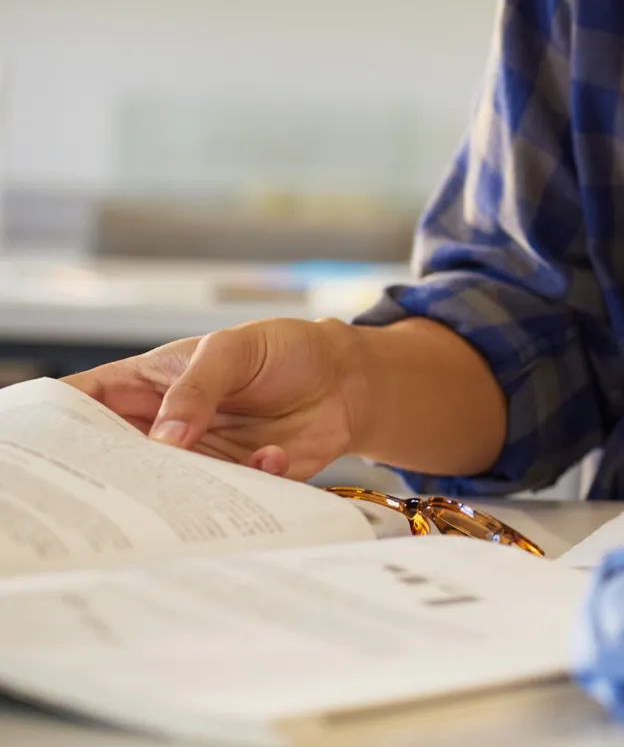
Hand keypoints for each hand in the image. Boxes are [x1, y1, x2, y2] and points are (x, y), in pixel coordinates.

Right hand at [64, 317, 368, 479]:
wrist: (346, 379)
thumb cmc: (285, 350)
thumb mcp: (235, 348)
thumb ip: (197, 386)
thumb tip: (164, 437)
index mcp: (148, 385)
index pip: (85, 404)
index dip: (59, 426)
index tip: (51, 453)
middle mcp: (164, 428)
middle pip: (114, 461)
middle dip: (112, 479)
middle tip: (121, 490)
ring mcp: (196, 458)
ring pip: (163, 491)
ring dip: (180, 493)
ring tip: (204, 478)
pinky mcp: (234, 483)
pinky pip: (222, 501)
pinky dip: (242, 488)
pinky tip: (271, 458)